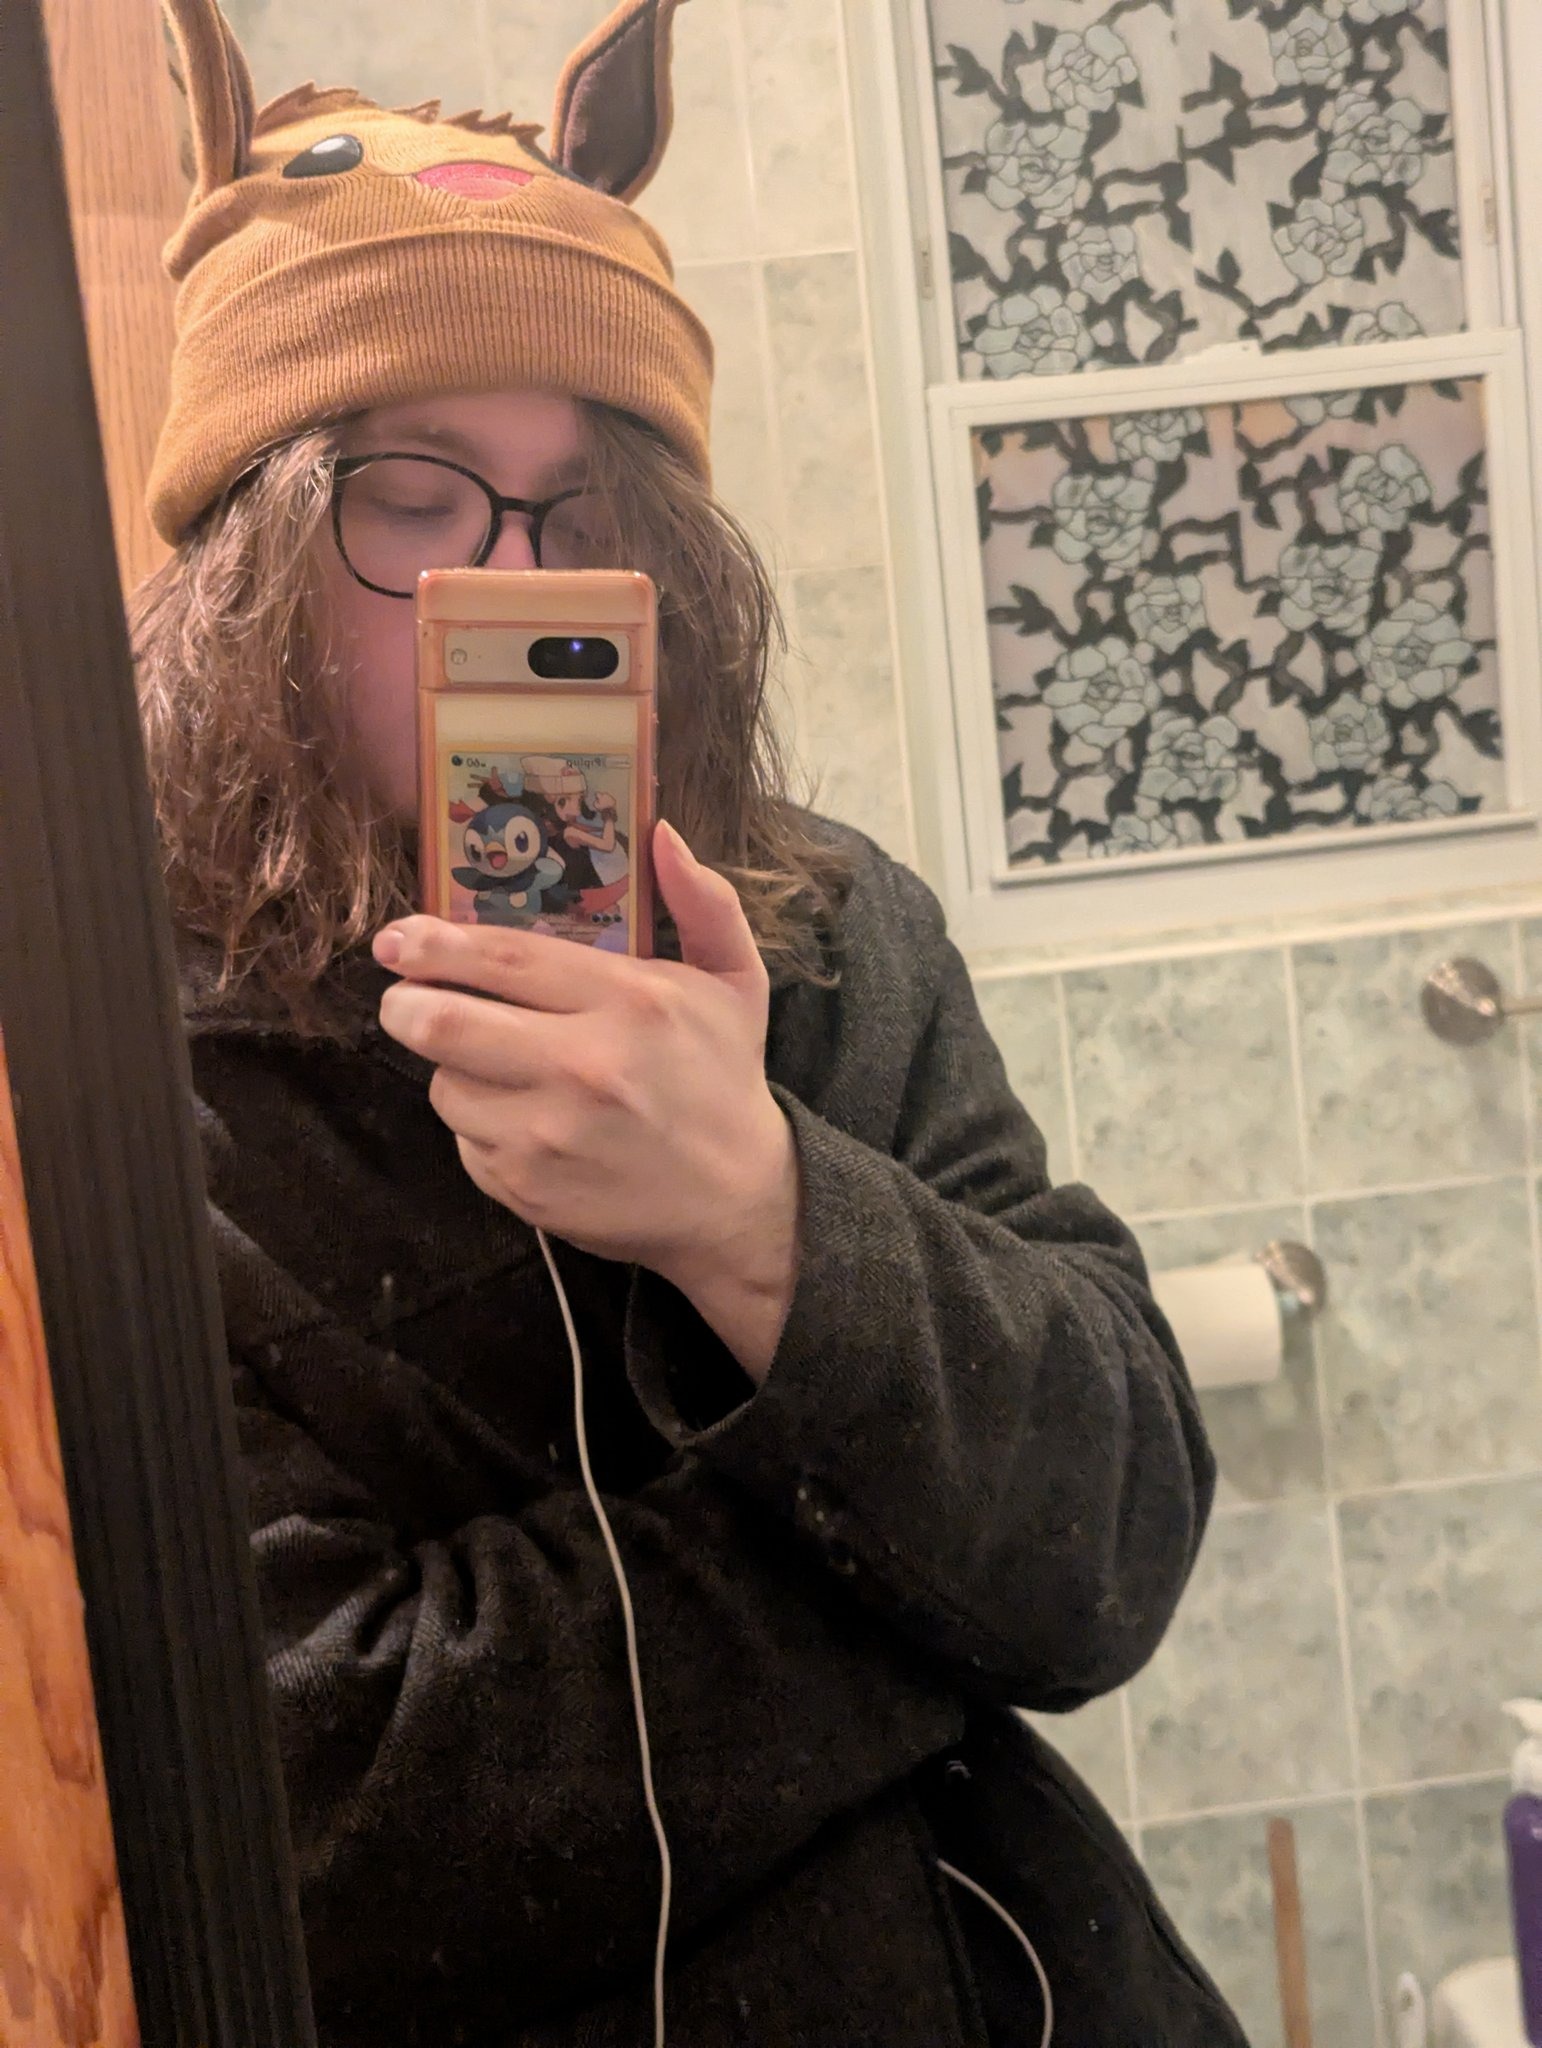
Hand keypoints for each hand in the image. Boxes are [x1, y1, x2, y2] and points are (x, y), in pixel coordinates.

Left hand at [373, 822, 799, 1381]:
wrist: (737, 1202)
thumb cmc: (724, 1079)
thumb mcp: (735, 982)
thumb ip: (704, 903)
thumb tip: (663, 834)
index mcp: (631, 1003)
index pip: (505, 960)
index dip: (436, 944)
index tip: (398, 938)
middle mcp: (585, 1068)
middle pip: (445, 1024)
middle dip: (405, 1005)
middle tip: (402, 997)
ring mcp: (549, 1135)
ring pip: (447, 1086)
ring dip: (453, 1070)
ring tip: (494, 1065)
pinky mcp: (526, 1187)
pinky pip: (465, 1140)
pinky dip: (478, 1125)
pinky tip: (522, 1120)